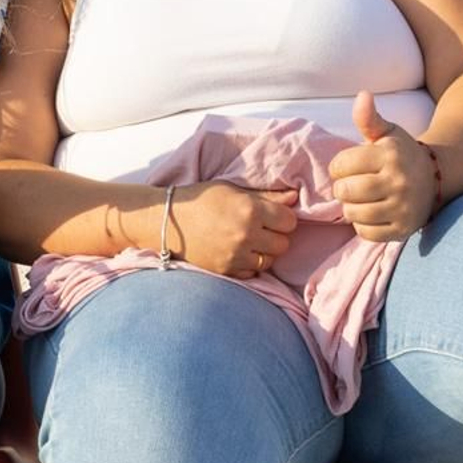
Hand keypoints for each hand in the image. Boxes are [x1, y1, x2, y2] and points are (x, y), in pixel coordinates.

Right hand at [168, 180, 298, 277]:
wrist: (166, 220)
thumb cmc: (200, 199)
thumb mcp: (232, 189)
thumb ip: (267, 195)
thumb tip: (295, 196)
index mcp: (250, 209)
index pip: (289, 221)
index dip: (282, 218)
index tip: (271, 216)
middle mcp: (246, 234)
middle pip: (283, 243)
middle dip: (274, 235)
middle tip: (259, 228)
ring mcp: (236, 255)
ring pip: (270, 260)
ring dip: (263, 251)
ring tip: (247, 240)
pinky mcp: (226, 270)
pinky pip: (253, 273)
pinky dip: (248, 265)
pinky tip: (236, 252)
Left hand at [328, 90, 437, 241]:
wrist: (435, 179)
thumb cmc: (400, 154)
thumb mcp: (387, 132)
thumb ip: (369, 117)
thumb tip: (363, 95)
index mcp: (390, 156)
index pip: (342, 164)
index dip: (338, 166)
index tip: (347, 167)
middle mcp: (399, 182)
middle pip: (346, 191)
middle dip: (341, 188)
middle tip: (350, 185)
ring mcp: (403, 208)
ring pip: (354, 214)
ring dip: (350, 207)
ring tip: (359, 199)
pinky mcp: (403, 229)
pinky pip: (366, 233)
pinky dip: (362, 225)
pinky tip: (370, 213)